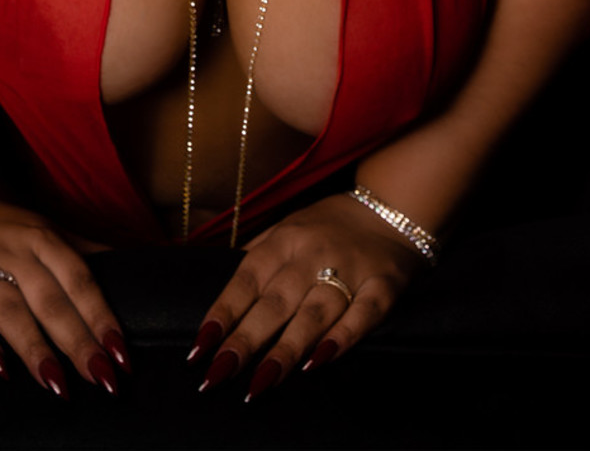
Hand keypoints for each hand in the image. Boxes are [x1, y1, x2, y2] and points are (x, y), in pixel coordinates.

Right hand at [0, 198, 128, 395]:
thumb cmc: (5, 231)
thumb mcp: (47, 231)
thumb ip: (86, 253)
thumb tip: (138, 267)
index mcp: (43, 239)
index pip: (79, 280)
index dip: (101, 316)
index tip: (121, 353)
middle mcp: (12, 252)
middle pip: (50, 300)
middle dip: (77, 341)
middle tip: (102, 378)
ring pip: (9, 310)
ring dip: (34, 348)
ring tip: (57, 384)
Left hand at [189, 193, 421, 397]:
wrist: (389, 208)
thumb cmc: (327, 227)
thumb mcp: (286, 228)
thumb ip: (256, 257)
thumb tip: (221, 296)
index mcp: (284, 240)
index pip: (246, 280)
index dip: (223, 313)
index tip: (201, 347)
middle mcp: (313, 253)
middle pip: (275, 302)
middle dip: (245, 340)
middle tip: (219, 374)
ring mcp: (350, 269)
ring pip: (314, 312)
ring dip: (286, 348)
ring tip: (261, 382)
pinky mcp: (383, 285)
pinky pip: (363, 314)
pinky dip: (342, 337)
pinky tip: (318, 361)